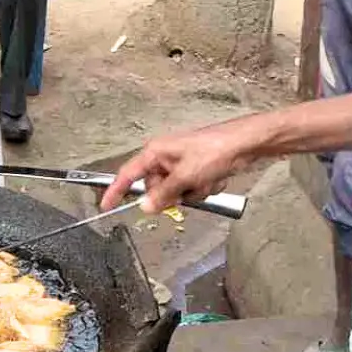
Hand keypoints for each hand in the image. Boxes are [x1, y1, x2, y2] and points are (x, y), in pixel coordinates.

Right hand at [103, 118, 260, 213]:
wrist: (246, 143)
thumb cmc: (213, 152)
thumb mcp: (186, 176)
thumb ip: (163, 194)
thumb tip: (144, 207)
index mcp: (155, 152)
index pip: (128, 174)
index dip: (116, 191)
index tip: (105, 206)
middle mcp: (164, 157)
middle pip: (156, 189)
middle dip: (173, 195)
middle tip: (189, 190)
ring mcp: (181, 164)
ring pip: (177, 191)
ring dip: (193, 192)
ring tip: (208, 180)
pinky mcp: (196, 168)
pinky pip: (192, 188)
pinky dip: (204, 187)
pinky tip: (216, 178)